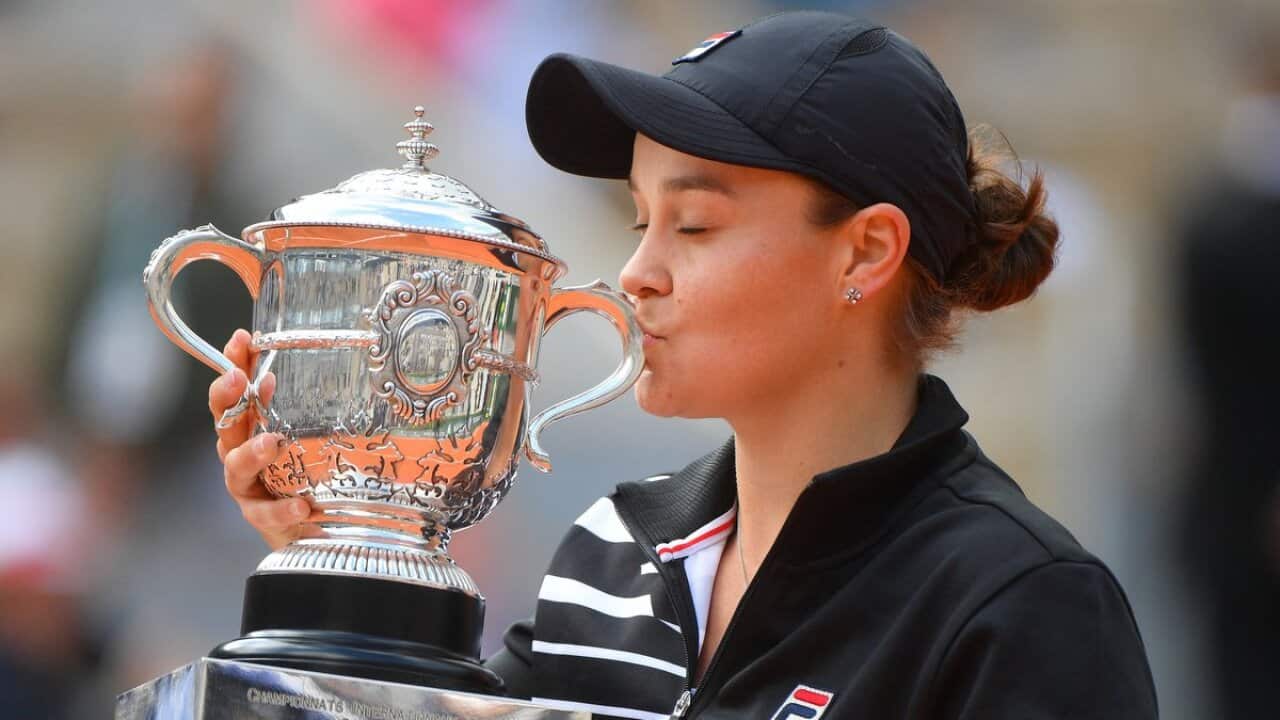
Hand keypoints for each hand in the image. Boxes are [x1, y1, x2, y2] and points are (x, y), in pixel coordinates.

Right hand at [209, 328, 308, 550]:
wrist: (304, 530)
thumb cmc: (302, 475)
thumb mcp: (305, 437)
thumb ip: (302, 407)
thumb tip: (312, 366)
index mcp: (249, 428)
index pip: (236, 391)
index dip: (234, 364)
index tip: (241, 339)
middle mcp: (240, 453)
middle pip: (224, 422)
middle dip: (228, 399)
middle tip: (238, 380)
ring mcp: (247, 486)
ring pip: (236, 467)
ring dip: (252, 452)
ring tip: (270, 443)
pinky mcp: (260, 517)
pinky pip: (265, 513)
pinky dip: (282, 508)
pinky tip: (301, 504)